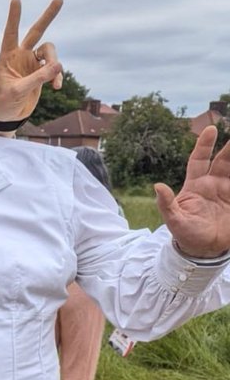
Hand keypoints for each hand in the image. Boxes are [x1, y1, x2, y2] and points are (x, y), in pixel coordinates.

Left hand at [0, 0, 64, 121]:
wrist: (9, 114)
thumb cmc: (5, 102)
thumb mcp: (18, 91)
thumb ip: (36, 78)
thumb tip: (58, 66)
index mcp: (7, 57)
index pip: (10, 33)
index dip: (14, 17)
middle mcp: (20, 55)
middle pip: (36, 32)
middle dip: (47, 16)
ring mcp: (32, 62)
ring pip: (50, 51)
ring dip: (55, 63)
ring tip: (55, 80)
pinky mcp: (42, 70)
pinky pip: (55, 67)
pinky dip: (57, 75)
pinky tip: (57, 87)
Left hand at [155, 125, 229, 258]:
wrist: (203, 250)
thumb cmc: (185, 233)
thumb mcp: (173, 220)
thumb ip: (166, 203)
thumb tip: (157, 185)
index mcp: (196, 185)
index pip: (199, 160)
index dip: (204, 145)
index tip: (210, 129)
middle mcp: (213, 184)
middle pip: (224, 161)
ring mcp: (228, 191)